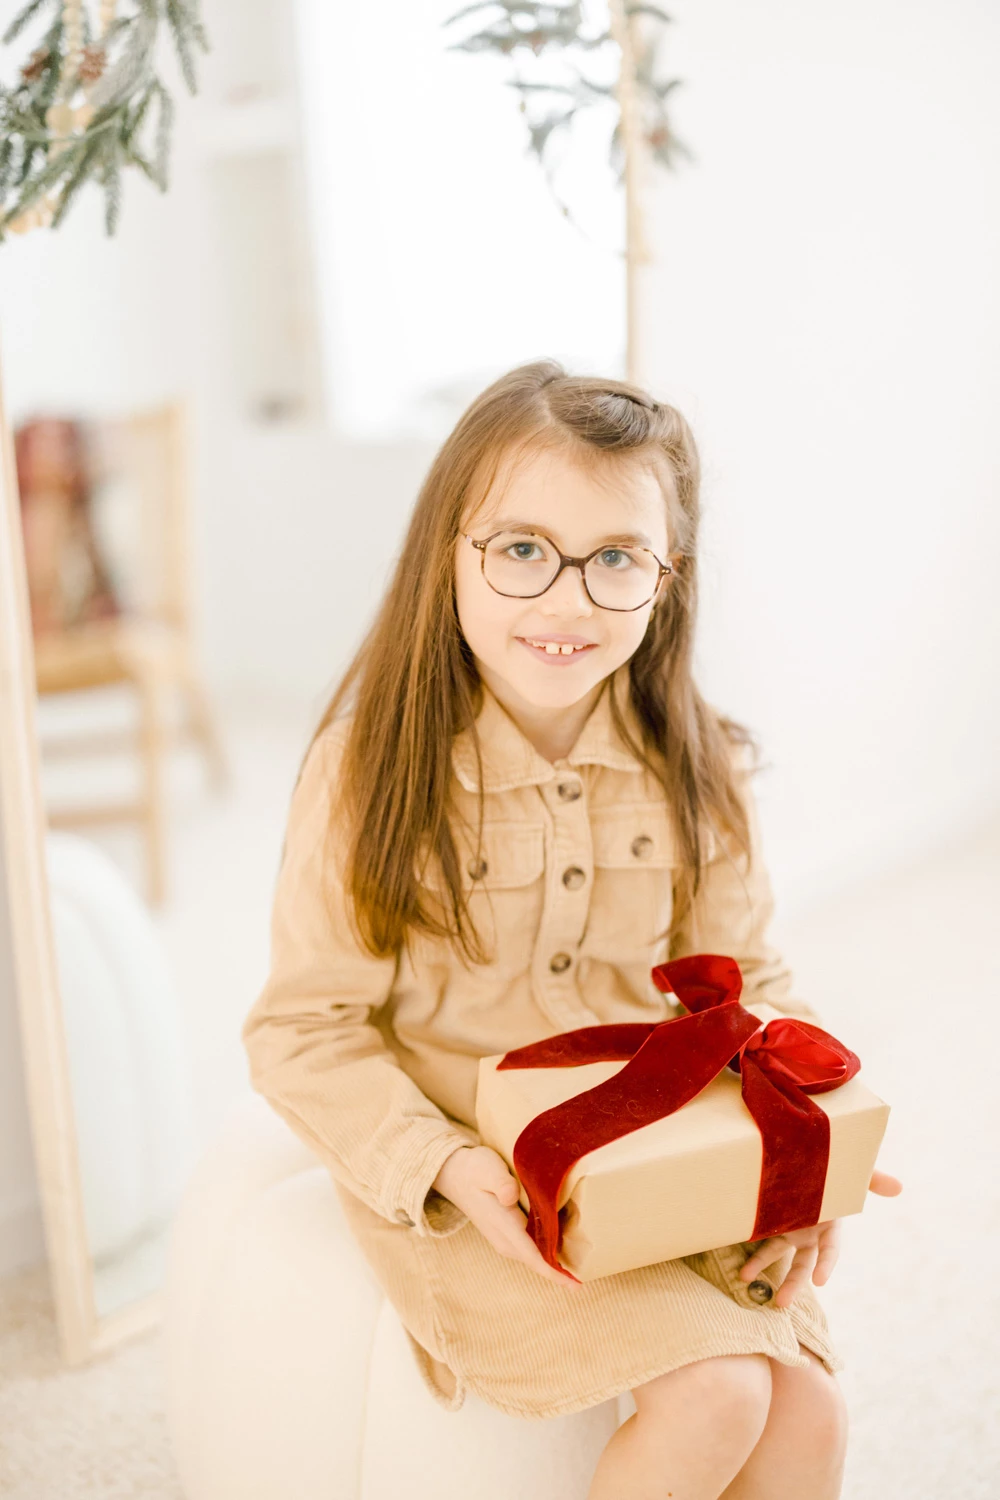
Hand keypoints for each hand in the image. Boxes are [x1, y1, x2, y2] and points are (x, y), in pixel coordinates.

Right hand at [432, 1145, 580, 1289]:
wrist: (454, 1174)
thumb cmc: (474, 1169)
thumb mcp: (486, 1169)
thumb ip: (499, 1182)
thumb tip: (510, 1197)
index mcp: (503, 1225)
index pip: (533, 1256)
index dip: (555, 1272)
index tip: (577, 1285)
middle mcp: (505, 1239)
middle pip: (539, 1262)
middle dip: (563, 1271)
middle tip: (593, 1272)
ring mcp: (505, 1239)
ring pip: (536, 1257)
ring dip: (556, 1262)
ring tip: (583, 1263)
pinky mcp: (507, 1234)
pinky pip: (532, 1249)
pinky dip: (548, 1251)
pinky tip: (563, 1245)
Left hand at [738, 1166, 902, 1308]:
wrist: (805, 1156)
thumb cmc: (835, 1168)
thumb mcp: (853, 1171)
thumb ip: (874, 1179)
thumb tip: (900, 1187)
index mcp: (831, 1224)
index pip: (831, 1249)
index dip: (828, 1264)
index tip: (821, 1282)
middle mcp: (810, 1233)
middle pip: (802, 1264)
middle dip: (793, 1284)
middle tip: (781, 1304)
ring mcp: (790, 1228)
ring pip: (776, 1254)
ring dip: (761, 1266)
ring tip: (744, 1279)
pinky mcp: (770, 1220)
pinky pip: (759, 1236)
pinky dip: (748, 1246)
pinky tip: (733, 1255)